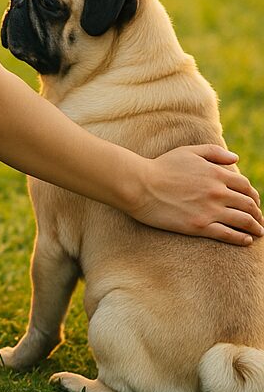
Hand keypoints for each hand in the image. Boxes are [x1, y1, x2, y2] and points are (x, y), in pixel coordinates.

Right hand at [128, 144, 263, 244]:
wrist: (140, 185)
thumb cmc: (161, 166)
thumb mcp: (187, 152)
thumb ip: (213, 152)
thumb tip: (236, 158)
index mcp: (216, 173)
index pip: (245, 186)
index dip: (253, 194)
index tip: (253, 201)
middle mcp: (217, 192)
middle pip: (248, 204)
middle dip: (257, 212)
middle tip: (259, 218)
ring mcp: (210, 210)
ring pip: (243, 220)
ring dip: (256, 226)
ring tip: (259, 231)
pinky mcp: (200, 226)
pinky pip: (229, 234)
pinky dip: (242, 238)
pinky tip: (247, 239)